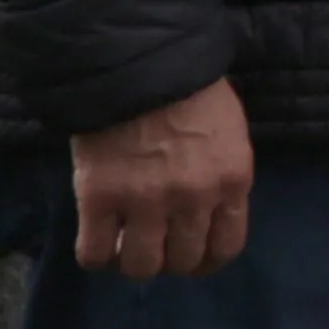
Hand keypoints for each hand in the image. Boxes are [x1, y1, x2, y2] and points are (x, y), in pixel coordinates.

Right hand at [70, 77, 251, 279]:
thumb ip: (223, 177)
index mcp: (233, 179)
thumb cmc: (191, 90)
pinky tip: (99, 240)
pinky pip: (95, 254)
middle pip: (183, 261)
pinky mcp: (99, 200)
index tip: (193, 257)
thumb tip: (210, 216)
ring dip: (133, 261)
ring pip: (141, 267)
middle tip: (156, 245)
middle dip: (170, 259)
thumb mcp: (228, 133)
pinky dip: (96, 255)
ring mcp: (145, 202)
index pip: (227, 246)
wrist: (139, 62)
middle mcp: (194, 198)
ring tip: (126, 244)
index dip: (207, 260)